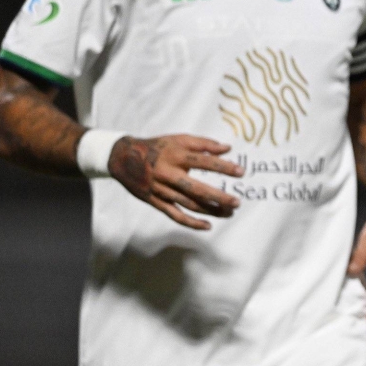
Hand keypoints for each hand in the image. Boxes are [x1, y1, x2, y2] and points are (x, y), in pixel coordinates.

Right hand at [109, 135, 242, 229]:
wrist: (123, 158)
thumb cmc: (157, 147)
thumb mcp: (179, 139)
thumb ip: (204, 143)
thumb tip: (228, 148)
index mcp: (176, 156)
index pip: (204, 162)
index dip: (223, 167)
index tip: (241, 172)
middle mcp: (169, 175)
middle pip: (197, 189)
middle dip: (218, 197)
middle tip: (237, 202)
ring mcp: (162, 191)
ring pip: (189, 204)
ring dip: (210, 210)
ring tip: (229, 212)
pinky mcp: (156, 202)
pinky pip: (175, 215)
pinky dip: (191, 223)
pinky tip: (207, 226)